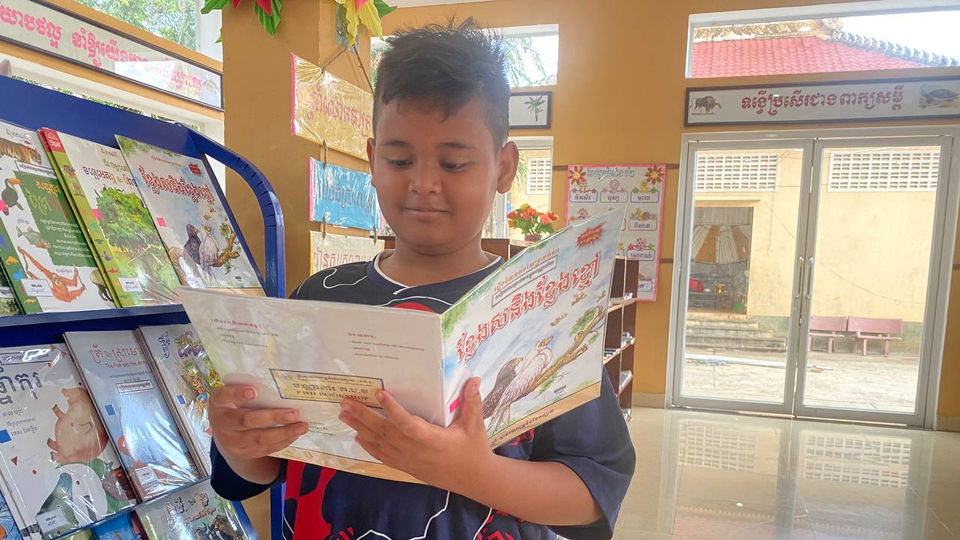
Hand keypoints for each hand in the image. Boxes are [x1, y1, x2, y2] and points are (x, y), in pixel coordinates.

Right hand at [209, 385, 308, 461]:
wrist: (225, 430)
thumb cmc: (235, 404)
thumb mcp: (234, 394)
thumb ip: (248, 388)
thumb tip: (279, 383)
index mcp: (218, 402)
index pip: (225, 396)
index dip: (238, 393)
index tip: (255, 391)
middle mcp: (222, 423)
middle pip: (247, 421)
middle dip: (273, 417)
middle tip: (294, 413)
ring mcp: (231, 441)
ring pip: (258, 439)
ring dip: (283, 433)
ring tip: (301, 426)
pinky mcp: (243, 453)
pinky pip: (264, 449)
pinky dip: (281, 442)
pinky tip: (294, 434)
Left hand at [339, 378, 491, 490]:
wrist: (472, 479)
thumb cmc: (473, 450)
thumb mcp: (475, 425)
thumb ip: (472, 402)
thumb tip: (474, 379)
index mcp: (431, 439)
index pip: (407, 423)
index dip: (392, 409)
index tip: (379, 394)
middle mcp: (415, 450)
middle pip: (385, 432)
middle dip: (364, 416)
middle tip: (347, 402)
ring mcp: (408, 460)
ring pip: (379, 443)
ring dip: (360, 428)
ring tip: (344, 414)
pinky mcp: (406, 466)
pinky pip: (382, 456)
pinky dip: (368, 446)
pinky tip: (357, 435)